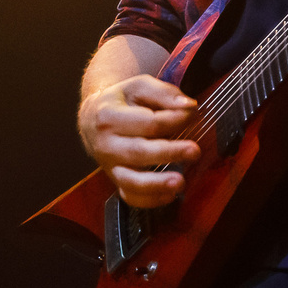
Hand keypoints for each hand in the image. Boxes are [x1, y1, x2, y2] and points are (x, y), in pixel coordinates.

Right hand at [79, 75, 199, 206]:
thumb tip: (188, 106)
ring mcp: (109, 166)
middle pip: (139, 152)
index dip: (175, 119)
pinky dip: (150, 200)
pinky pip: (130, 197)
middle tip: (194, 151)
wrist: (93, 118)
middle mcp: (105, 145)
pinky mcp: (116, 180)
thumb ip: (164, 93)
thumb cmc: (122, 102)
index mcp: (108, 117)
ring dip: (157, 184)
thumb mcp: (139, 86)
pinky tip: (170, 195)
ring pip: (130, 181)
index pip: (148, 122)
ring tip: (180, 182)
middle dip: (169, 152)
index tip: (192, 114)